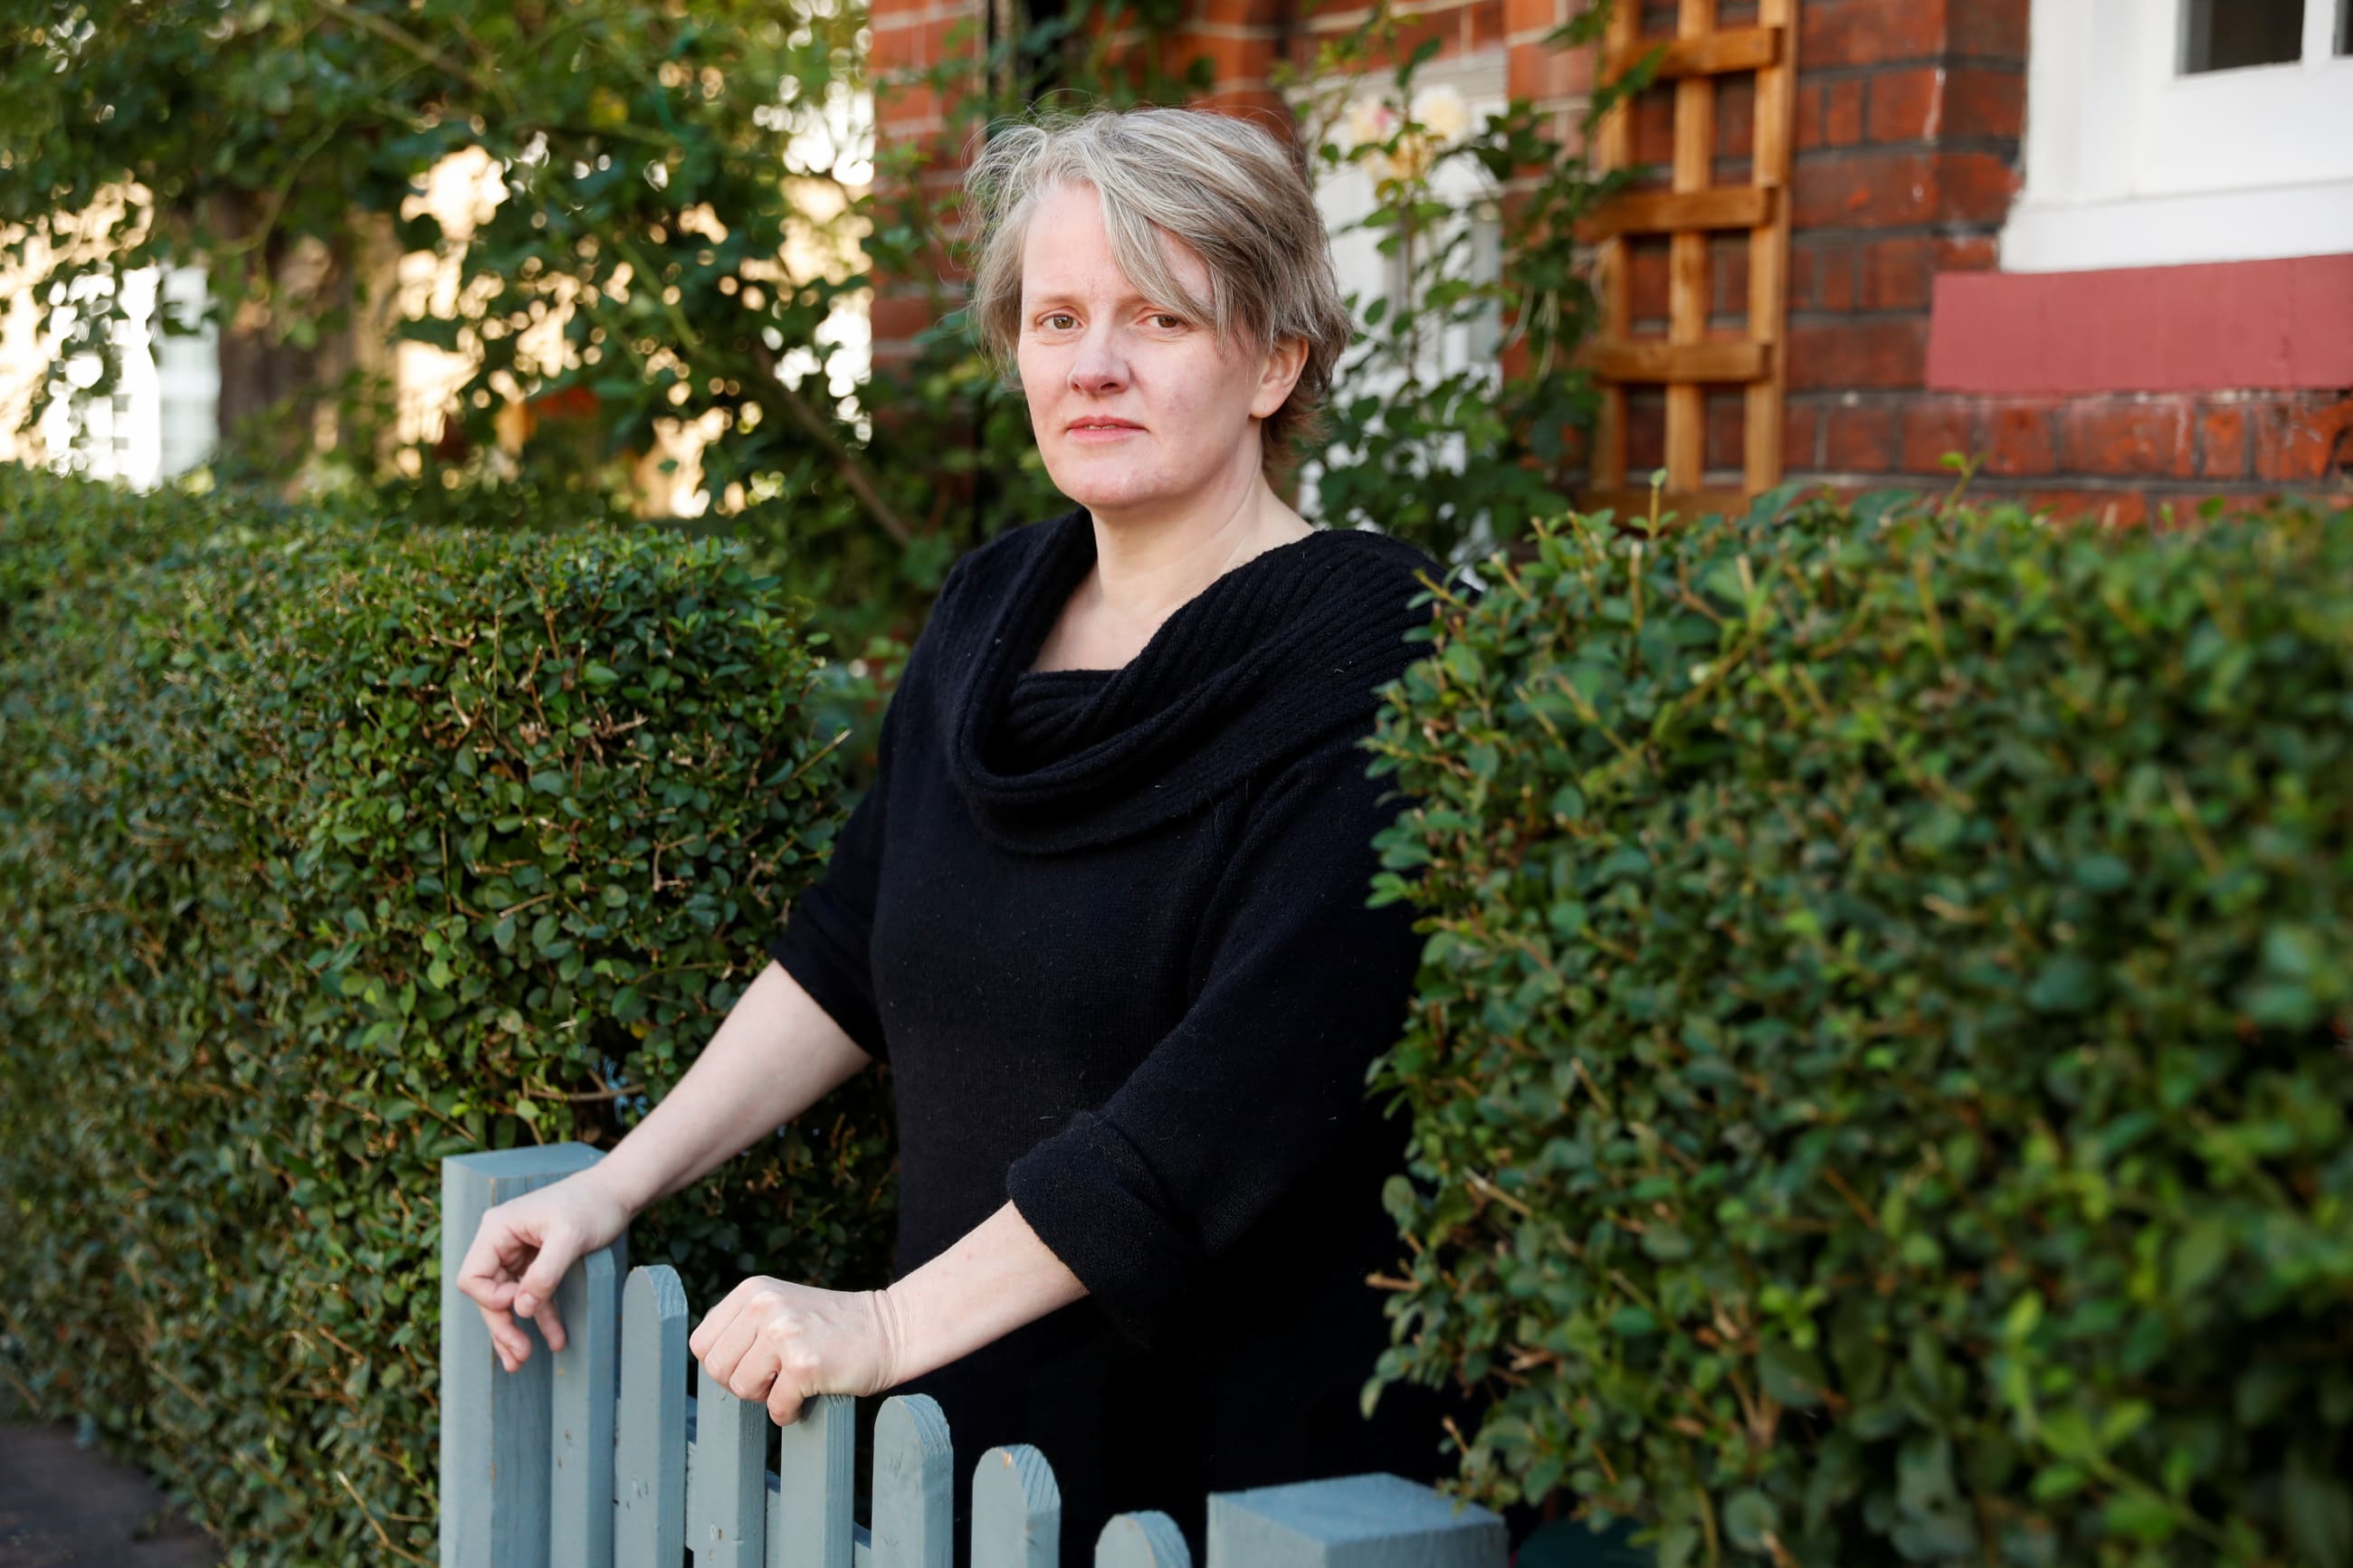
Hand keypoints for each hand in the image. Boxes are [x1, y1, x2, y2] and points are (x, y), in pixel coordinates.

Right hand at [453, 1170, 632, 1372]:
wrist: (617, 1191)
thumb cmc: (593, 1205)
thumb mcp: (571, 1238)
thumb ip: (545, 1273)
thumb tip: (521, 1310)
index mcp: (497, 1229)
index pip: (473, 1278)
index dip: (492, 1300)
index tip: (523, 1305)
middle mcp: (501, 1241)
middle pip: (488, 1294)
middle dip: (502, 1327)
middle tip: (520, 1357)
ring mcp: (518, 1252)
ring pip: (507, 1300)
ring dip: (514, 1330)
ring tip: (521, 1361)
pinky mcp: (537, 1262)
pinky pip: (531, 1295)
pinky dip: (541, 1318)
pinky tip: (555, 1340)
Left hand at [688, 1276, 903, 1426]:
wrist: (891, 1329)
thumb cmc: (833, 1328)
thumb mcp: (780, 1308)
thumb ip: (743, 1326)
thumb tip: (706, 1363)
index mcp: (753, 1290)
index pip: (702, 1343)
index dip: (725, 1363)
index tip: (754, 1363)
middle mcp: (764, 1305)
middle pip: (716, 1368)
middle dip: (742, 1382)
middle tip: (775, 1377)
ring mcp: (783, 1333)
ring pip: (740, 1388)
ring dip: (766, 1396)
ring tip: (793, 1381)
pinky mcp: (803, 1364)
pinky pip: (775, 1407)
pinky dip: (789, 1412)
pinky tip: (808, 1396)